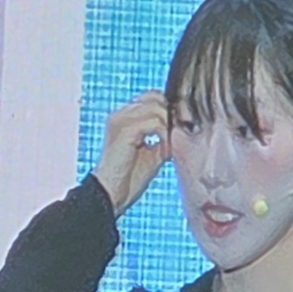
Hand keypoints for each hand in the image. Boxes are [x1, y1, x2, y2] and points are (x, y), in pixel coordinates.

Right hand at [95, 91, 170, 212]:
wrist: (111, 194)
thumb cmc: (128, 178)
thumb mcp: (153, 152)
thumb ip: (163, 136)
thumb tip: (181, 129)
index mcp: (124, 117)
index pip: (152, 96)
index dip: (168, 110)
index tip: (176, 131)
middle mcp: (120, 114)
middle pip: (156, 97)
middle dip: (170, 116)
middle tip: (174, 138)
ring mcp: (120, 120)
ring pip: (158, 107)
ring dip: (168, 128)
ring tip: (166, 148)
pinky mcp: (125, 130)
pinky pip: (155, 122)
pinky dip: (164, 136)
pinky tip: (163, 151)